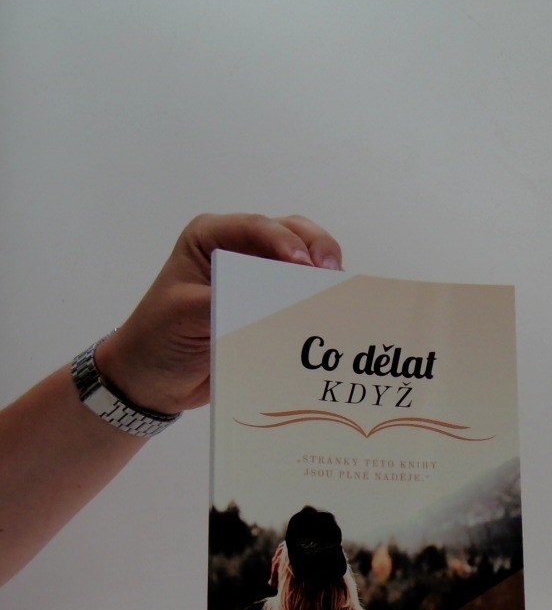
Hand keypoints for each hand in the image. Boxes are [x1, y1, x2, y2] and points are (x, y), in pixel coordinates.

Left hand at [94, 213, 342, 414]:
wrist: (154, 381)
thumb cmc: (159, 340)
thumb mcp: (186, 315)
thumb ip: (227, 300)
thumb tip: (272, 300)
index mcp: (210, 238)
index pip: (256, 228)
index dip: (285, 242)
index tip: (304, 267)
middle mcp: (239, 251)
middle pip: (291, 234)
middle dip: (317, 250)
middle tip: (332, 275)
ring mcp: (258, 279)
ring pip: (305, 261)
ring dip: (324, 273)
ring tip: (337, 292)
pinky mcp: (271, 308)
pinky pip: (303, 296)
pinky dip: (319, 300)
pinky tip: (331, 311)